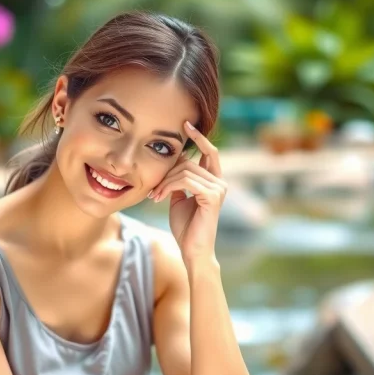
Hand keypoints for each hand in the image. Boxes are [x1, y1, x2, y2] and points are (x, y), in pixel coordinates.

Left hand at [149, 121, 226, 263]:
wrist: (192, 250)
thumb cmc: (186, 227)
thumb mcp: (179, 198)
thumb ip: (179, 180)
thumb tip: (174, 161)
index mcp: (214, 181)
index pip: (210, 152)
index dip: (199, 137)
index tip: (185, 124)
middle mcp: (220, 182)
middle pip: (188, 162)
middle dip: (166, 173)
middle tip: (153, 190)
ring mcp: (219, 189)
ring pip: (185, 171)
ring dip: (164, 183)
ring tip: (154, 197)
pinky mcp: (212, 197)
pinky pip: (186, 181)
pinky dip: (169, 187)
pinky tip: (160, 199)